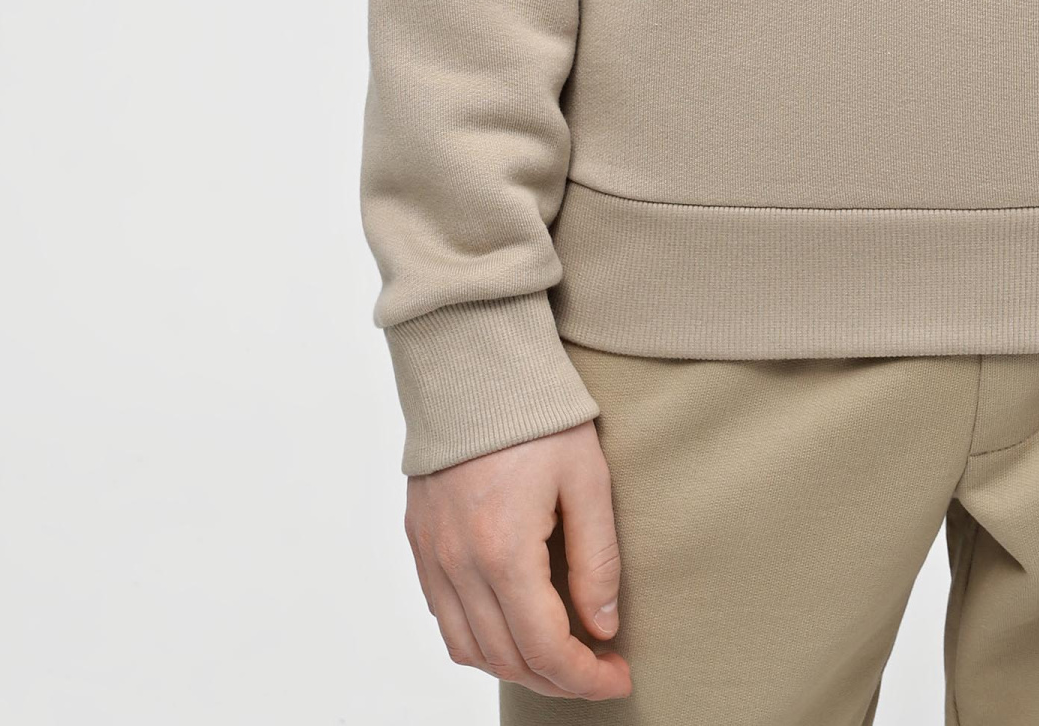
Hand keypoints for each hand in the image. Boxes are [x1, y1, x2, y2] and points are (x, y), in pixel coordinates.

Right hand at [403, 419, 631, 699]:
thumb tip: (602, 627)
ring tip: (560, 656)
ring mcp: (432, 554)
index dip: (586, 678)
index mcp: (504, 550)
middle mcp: (458, 563)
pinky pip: (444, 615)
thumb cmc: (538, 412)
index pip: (545, 648)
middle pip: (506, 659)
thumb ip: (597, 559)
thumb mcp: (588, 478)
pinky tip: (514, 625)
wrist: (474, 360)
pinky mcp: (420, 540)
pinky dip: (479, 639)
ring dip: (516, 666)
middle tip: (599, 671)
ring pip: (468, 648)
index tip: (618, 676)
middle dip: (557, 679)